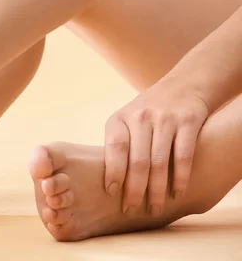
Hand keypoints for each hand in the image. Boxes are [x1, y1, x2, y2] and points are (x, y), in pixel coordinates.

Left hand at [103, 76, 208, 215]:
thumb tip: (108, 184)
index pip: (115, 149)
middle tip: (133, 209)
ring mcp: (165, 119)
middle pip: (137, 161)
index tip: (112, 193)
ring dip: (157, 190)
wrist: (182, 87)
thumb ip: (117, 146)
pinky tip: (177, 192)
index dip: (113, 172)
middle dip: (135, 189)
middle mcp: (140, 117)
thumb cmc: (146, 113)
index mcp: (120, 119)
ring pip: (160, 162)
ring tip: (155, 207)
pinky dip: (180, 178)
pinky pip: (183, 156)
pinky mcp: (188, 122)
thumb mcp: (125, 121)